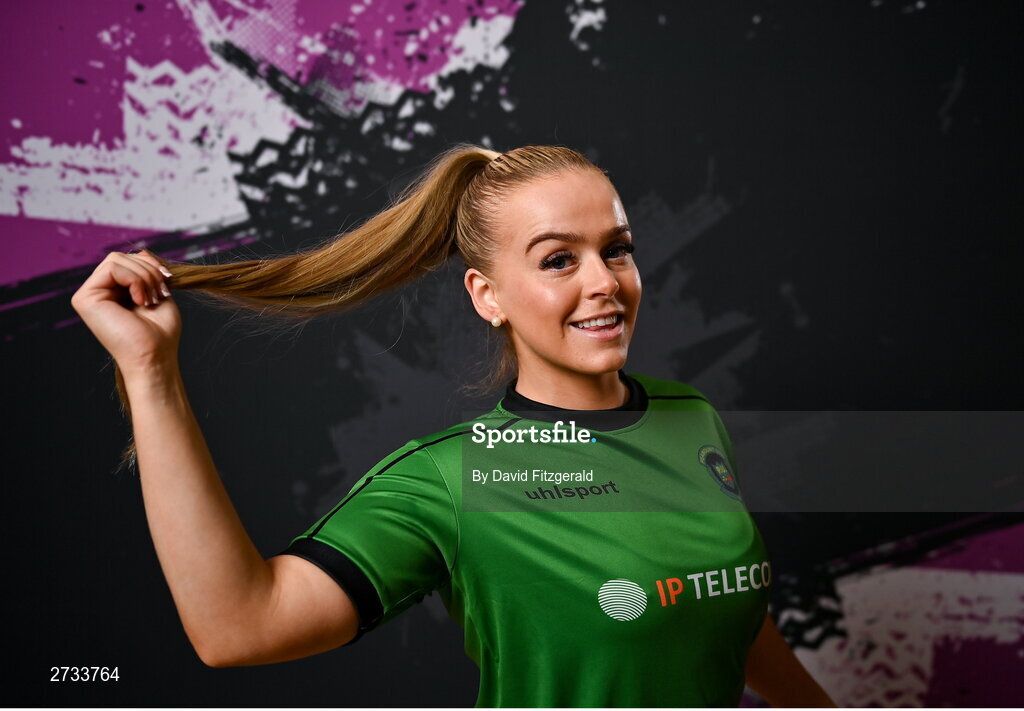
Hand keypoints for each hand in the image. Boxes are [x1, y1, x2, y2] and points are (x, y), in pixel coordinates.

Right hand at [71, 249, 181, 375]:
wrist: (155, 357)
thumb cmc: (160, 333)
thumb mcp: (158, 293)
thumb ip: (146, 271)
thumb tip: (142, 251)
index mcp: (112, 292)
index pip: (128, 259)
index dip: (151, 264)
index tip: (168, 282)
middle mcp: (97, 292)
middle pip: (121, 256)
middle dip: (149, 270)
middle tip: (160, 294)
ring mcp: (88, 295)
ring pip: (117, 259)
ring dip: (144, 276)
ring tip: (152, 300)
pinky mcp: (84, 298)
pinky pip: (112, 267)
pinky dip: (135, 280)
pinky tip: (141, 301)